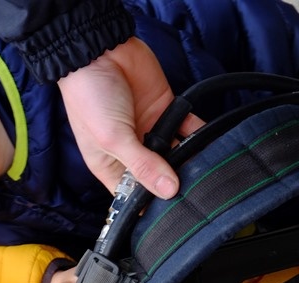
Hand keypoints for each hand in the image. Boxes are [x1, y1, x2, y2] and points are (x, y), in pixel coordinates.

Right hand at [57, 38, 202, 199]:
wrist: (98, 50)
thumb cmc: (89, 96)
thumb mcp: (113, 138)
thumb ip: (142, 165)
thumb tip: (168, 191)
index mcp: (109, 164)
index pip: (131, 194)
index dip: (147, 205)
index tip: (167, 215)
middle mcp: (130, 149)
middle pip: (157, 175)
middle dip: (172, 184)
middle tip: (191, 195)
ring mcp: (149, 129)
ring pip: (175, 152)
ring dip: (188, 160)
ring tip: (202, 172)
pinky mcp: (165, 108)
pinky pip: (186, 125)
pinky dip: (199, 133)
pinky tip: (209, 143)